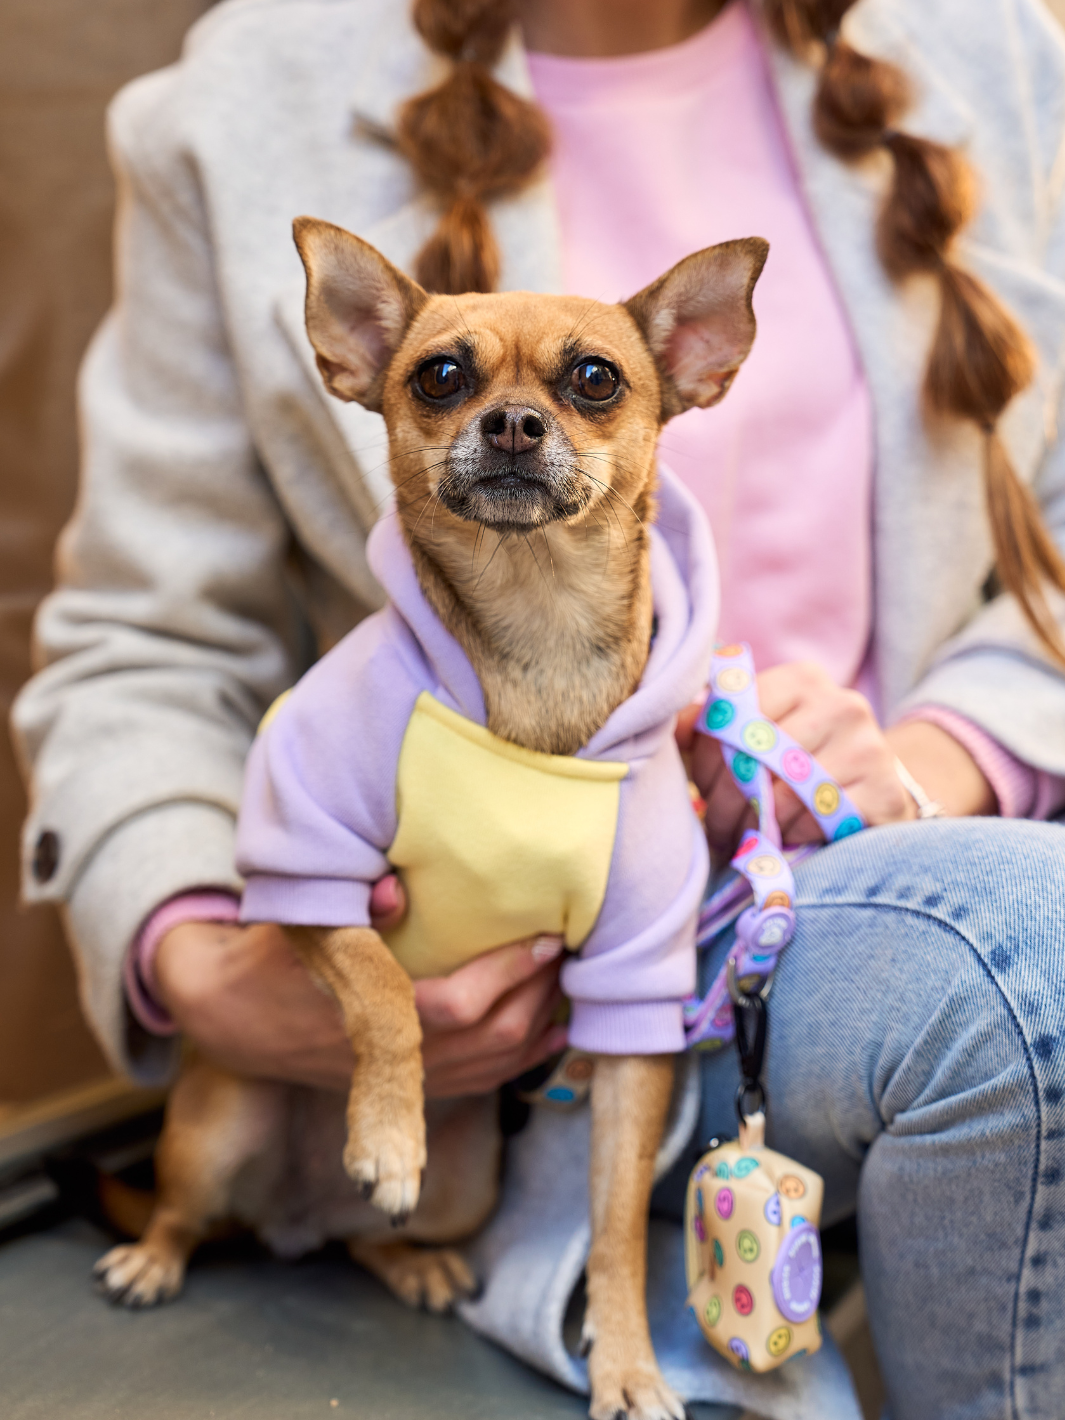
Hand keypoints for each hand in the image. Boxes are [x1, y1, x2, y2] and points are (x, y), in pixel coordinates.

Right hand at [153, 878, 566, 1097]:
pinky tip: (549, 1030)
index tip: (544, 937)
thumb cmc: (273, 958)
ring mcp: (401, 1080)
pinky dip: (522, 1060)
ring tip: (565, 980)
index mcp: (368, 1014)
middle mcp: (391, 1057)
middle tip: (565, 948)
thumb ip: (350, 906)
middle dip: (538, 994)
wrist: (236, 1018)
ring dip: (539, 1025)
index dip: (509, 974)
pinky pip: (481, 1082)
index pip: (458, 1004)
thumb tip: (398, 888)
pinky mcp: (407, 1087)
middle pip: (490, 1040)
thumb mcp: (302, 924)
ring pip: (493, 1066)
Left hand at [677, 660, 917, 858]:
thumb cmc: (799, 759)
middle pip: (760, 757)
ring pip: (786, 794)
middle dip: (727, 799)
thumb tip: (671, 724)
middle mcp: (843, 704)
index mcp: (804, 679)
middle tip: (715, 825)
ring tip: (742, 836)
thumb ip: (712, 722)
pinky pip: (819, 820)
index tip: (702, 786)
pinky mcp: (885, 791)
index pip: (739, 713)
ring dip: (754, 824)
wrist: (874, 787)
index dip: (712, 757)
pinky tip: (784, 837)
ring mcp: (870, 746)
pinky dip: (792, 835)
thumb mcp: (758, 731)